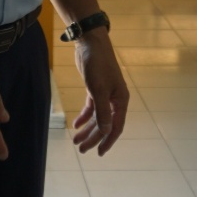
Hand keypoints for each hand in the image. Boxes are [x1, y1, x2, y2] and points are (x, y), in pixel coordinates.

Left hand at [69, 31, 128, 155]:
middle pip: (104, 124)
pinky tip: (76, 125)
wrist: (90, 43)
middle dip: (93, 138)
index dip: (107, 141)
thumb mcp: (99, 89)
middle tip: (81, 149)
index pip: (115, 127)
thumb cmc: (98, 65)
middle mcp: (114, 100)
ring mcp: (105, 95)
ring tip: (76, 141)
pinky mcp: (95, 89)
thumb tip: (105, 131)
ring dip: (87, 129)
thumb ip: (102, 111)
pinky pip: (91, 108)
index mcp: (120, 101)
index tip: (99, 153)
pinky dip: (84, 117)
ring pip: (97, 118)